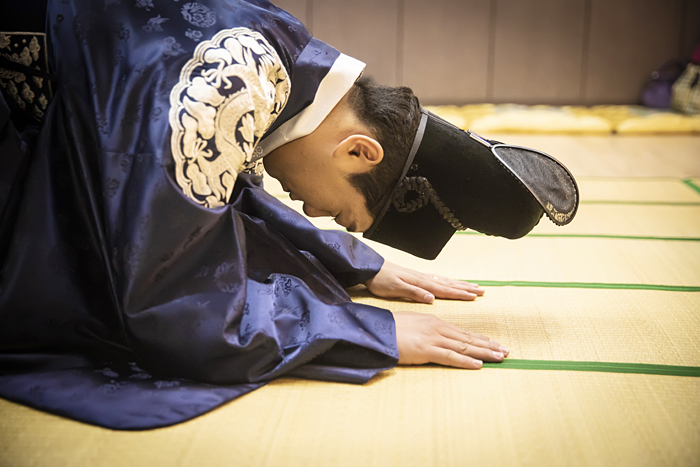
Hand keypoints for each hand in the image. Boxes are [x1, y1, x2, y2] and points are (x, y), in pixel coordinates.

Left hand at [365, 261, 483, 303]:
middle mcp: (424, 279)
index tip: (475, 296)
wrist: (370, 269)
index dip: (460, 294)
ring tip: (474, 286)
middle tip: (482, 291)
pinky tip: (452, 283)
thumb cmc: (381, 280)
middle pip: (449, 284)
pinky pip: (438, 280)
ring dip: (460, 285)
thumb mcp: (395, 289)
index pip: (444, 289)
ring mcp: (421, 277)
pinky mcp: (417, 277)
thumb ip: (414, 293)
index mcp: (421, 283)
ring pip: (446, 281)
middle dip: (466, 289)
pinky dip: (449, 282)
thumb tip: (432, 298)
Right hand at [393, 311, 508, 368]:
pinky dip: (466, 361)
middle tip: (506, 350)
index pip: (462, 332)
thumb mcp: (412, 324)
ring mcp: (434, 338)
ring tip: (500, 357)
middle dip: (489, 345)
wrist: (376, 329)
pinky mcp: (427, 350)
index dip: (480, 339)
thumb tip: (433, 336)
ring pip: (465, 347)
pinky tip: (478, 365)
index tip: (494, 343)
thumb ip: (425, 330)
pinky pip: (451, 357)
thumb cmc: (390, 328)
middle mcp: (438, 328)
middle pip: (468, 338)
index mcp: (435, 322)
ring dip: (484, 353)